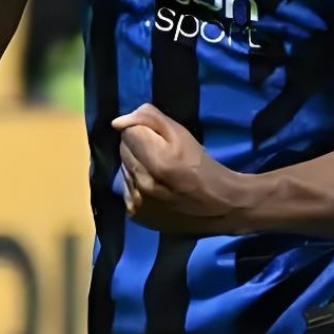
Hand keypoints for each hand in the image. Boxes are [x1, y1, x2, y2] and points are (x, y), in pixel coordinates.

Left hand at [113, 103, 253, 233]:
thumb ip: (149, 119)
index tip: (157, 136)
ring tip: (157, 169)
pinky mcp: (135, 215)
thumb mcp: (181, 133)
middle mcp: (142, 184)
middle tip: (158, 151)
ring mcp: (137, 203)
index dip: (142, 130)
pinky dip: (136, 183)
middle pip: (123, 150)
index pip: (128, 133)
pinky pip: (126, 188)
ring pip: (123, 169)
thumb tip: (118, 122)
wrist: (215, 205)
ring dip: (136, 165)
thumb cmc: (200, 164)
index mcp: (157, 161)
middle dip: (137, 146)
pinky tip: (153, 185)